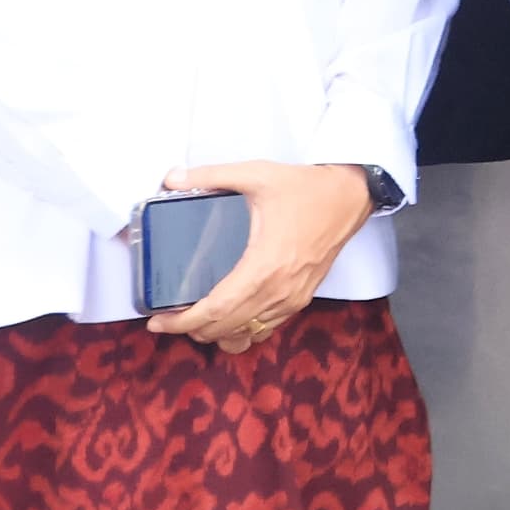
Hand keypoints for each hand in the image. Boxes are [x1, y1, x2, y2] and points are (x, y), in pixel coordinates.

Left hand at [145, 160, 375, 353]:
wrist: (351, 196)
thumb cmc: (306, 188)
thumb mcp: (258, 174)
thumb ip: (211, 175)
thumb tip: (170, 177)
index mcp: (264, 266)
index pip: (216, 310)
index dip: (181, 322)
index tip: (157, 321)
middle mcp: (279, 291)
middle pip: (225, 329)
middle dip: (190, 330)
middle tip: (167, 318)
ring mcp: (292, 299)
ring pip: (245, 335)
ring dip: (216, 333)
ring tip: (194, 320)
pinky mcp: (301, 299)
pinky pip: (264, 329)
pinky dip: (241, 331)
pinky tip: (228, 317)